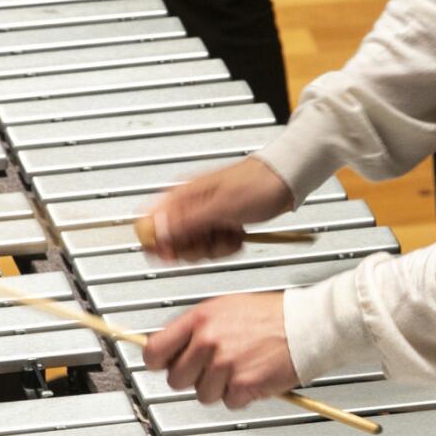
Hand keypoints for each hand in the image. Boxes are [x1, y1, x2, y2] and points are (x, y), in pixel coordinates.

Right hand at [143, 156, 292, 262]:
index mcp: (182, 195)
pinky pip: (213, 247)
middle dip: (196, 247)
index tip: (173, 253)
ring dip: (216, 247)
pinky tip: (238, 232)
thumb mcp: (220, 206)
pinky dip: (228, 245)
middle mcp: (189, 206)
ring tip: (231, 231)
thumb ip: (187, 221)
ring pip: (195, 247)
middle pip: (172, 242)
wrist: (285, 181)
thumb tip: (158, 232)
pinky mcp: (218, 225)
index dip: (158, 243)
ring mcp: (204, 217)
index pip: (150, 223)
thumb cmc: (257, 184)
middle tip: (212, 237)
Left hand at [143, 292, 296, 407]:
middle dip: (193, 378)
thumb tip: (171, 347)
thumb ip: (196, 327)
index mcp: (200, 318)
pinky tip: (254, 376)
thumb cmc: (272, 315)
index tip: (165, 365)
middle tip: (214, 368)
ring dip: (220, 388)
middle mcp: (208, 341)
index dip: (159, 362)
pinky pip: (229, 402)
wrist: (307, 325)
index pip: (155, 350)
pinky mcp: (243, 385)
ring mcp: (224, 364)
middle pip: (176, 379)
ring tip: (240, 368)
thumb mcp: (225, 308)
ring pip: (202, 394)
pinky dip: (242, 395)